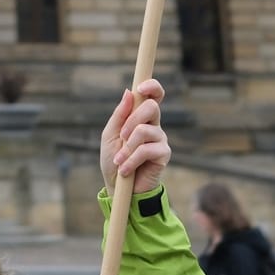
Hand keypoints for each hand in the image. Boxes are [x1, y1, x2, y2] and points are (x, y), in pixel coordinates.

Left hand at [99, 77, 170, 194]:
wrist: (118, 187)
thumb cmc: (113, 160)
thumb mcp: (110, 134)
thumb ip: (120, 115)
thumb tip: (129, 92)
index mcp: (140, 117)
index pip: (154, 96)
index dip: (152, 87)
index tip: (141, 87)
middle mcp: (153, 125)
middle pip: (151, 107)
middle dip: (131, 121)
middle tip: (122, 137)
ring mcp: (160, 139)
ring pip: (144, 130)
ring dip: (127, 147)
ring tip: (120, 160)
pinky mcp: (164, 155)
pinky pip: (147, 149)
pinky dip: (131, 159)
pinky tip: (125, 170)